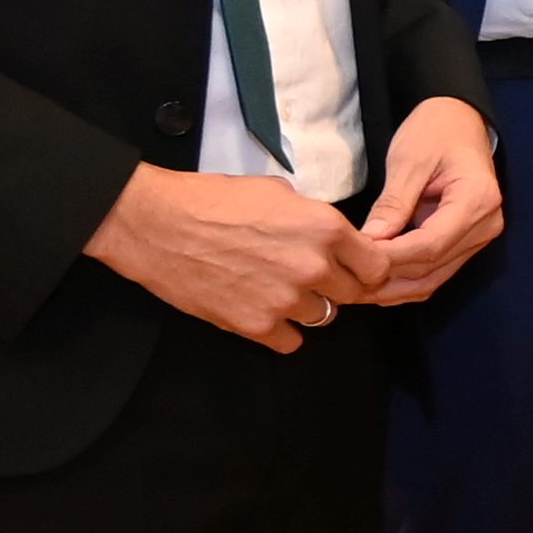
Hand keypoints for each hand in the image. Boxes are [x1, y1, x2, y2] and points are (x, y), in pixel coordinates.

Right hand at [86, 161, 398, 349]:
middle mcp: (313, 267)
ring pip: (321, 318)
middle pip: (352, 295)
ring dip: (305, 307)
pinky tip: (259, 309)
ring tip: (274, 288)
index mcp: (325, 228)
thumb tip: (331, 236)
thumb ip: (313, 218)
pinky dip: (278, 330)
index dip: (365, 269)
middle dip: (335, 287)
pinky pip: (289, 341)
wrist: (155, 223)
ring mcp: (285, 300)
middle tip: (307, 277)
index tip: (351, 269)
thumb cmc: (211, 199)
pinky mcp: (255, 325)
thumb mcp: (277, 191)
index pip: (377, 266)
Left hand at [350, 95, 504, 300]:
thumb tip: (368, 242)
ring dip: (396, 287)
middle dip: (389, 277)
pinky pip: (437, 271)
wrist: (460, 122)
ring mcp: (480, 237)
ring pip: (435, 277)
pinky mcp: (468, 242)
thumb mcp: (409, 160)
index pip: (431, 243)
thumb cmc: (436, 131)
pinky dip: (406, 280)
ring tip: (356, 288)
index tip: (354, 261)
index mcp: (477, 200)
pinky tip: (377, 283)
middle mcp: (486, 225)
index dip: (391, 258)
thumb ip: (393, 203)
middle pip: (433, 266)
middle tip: (345, 281)